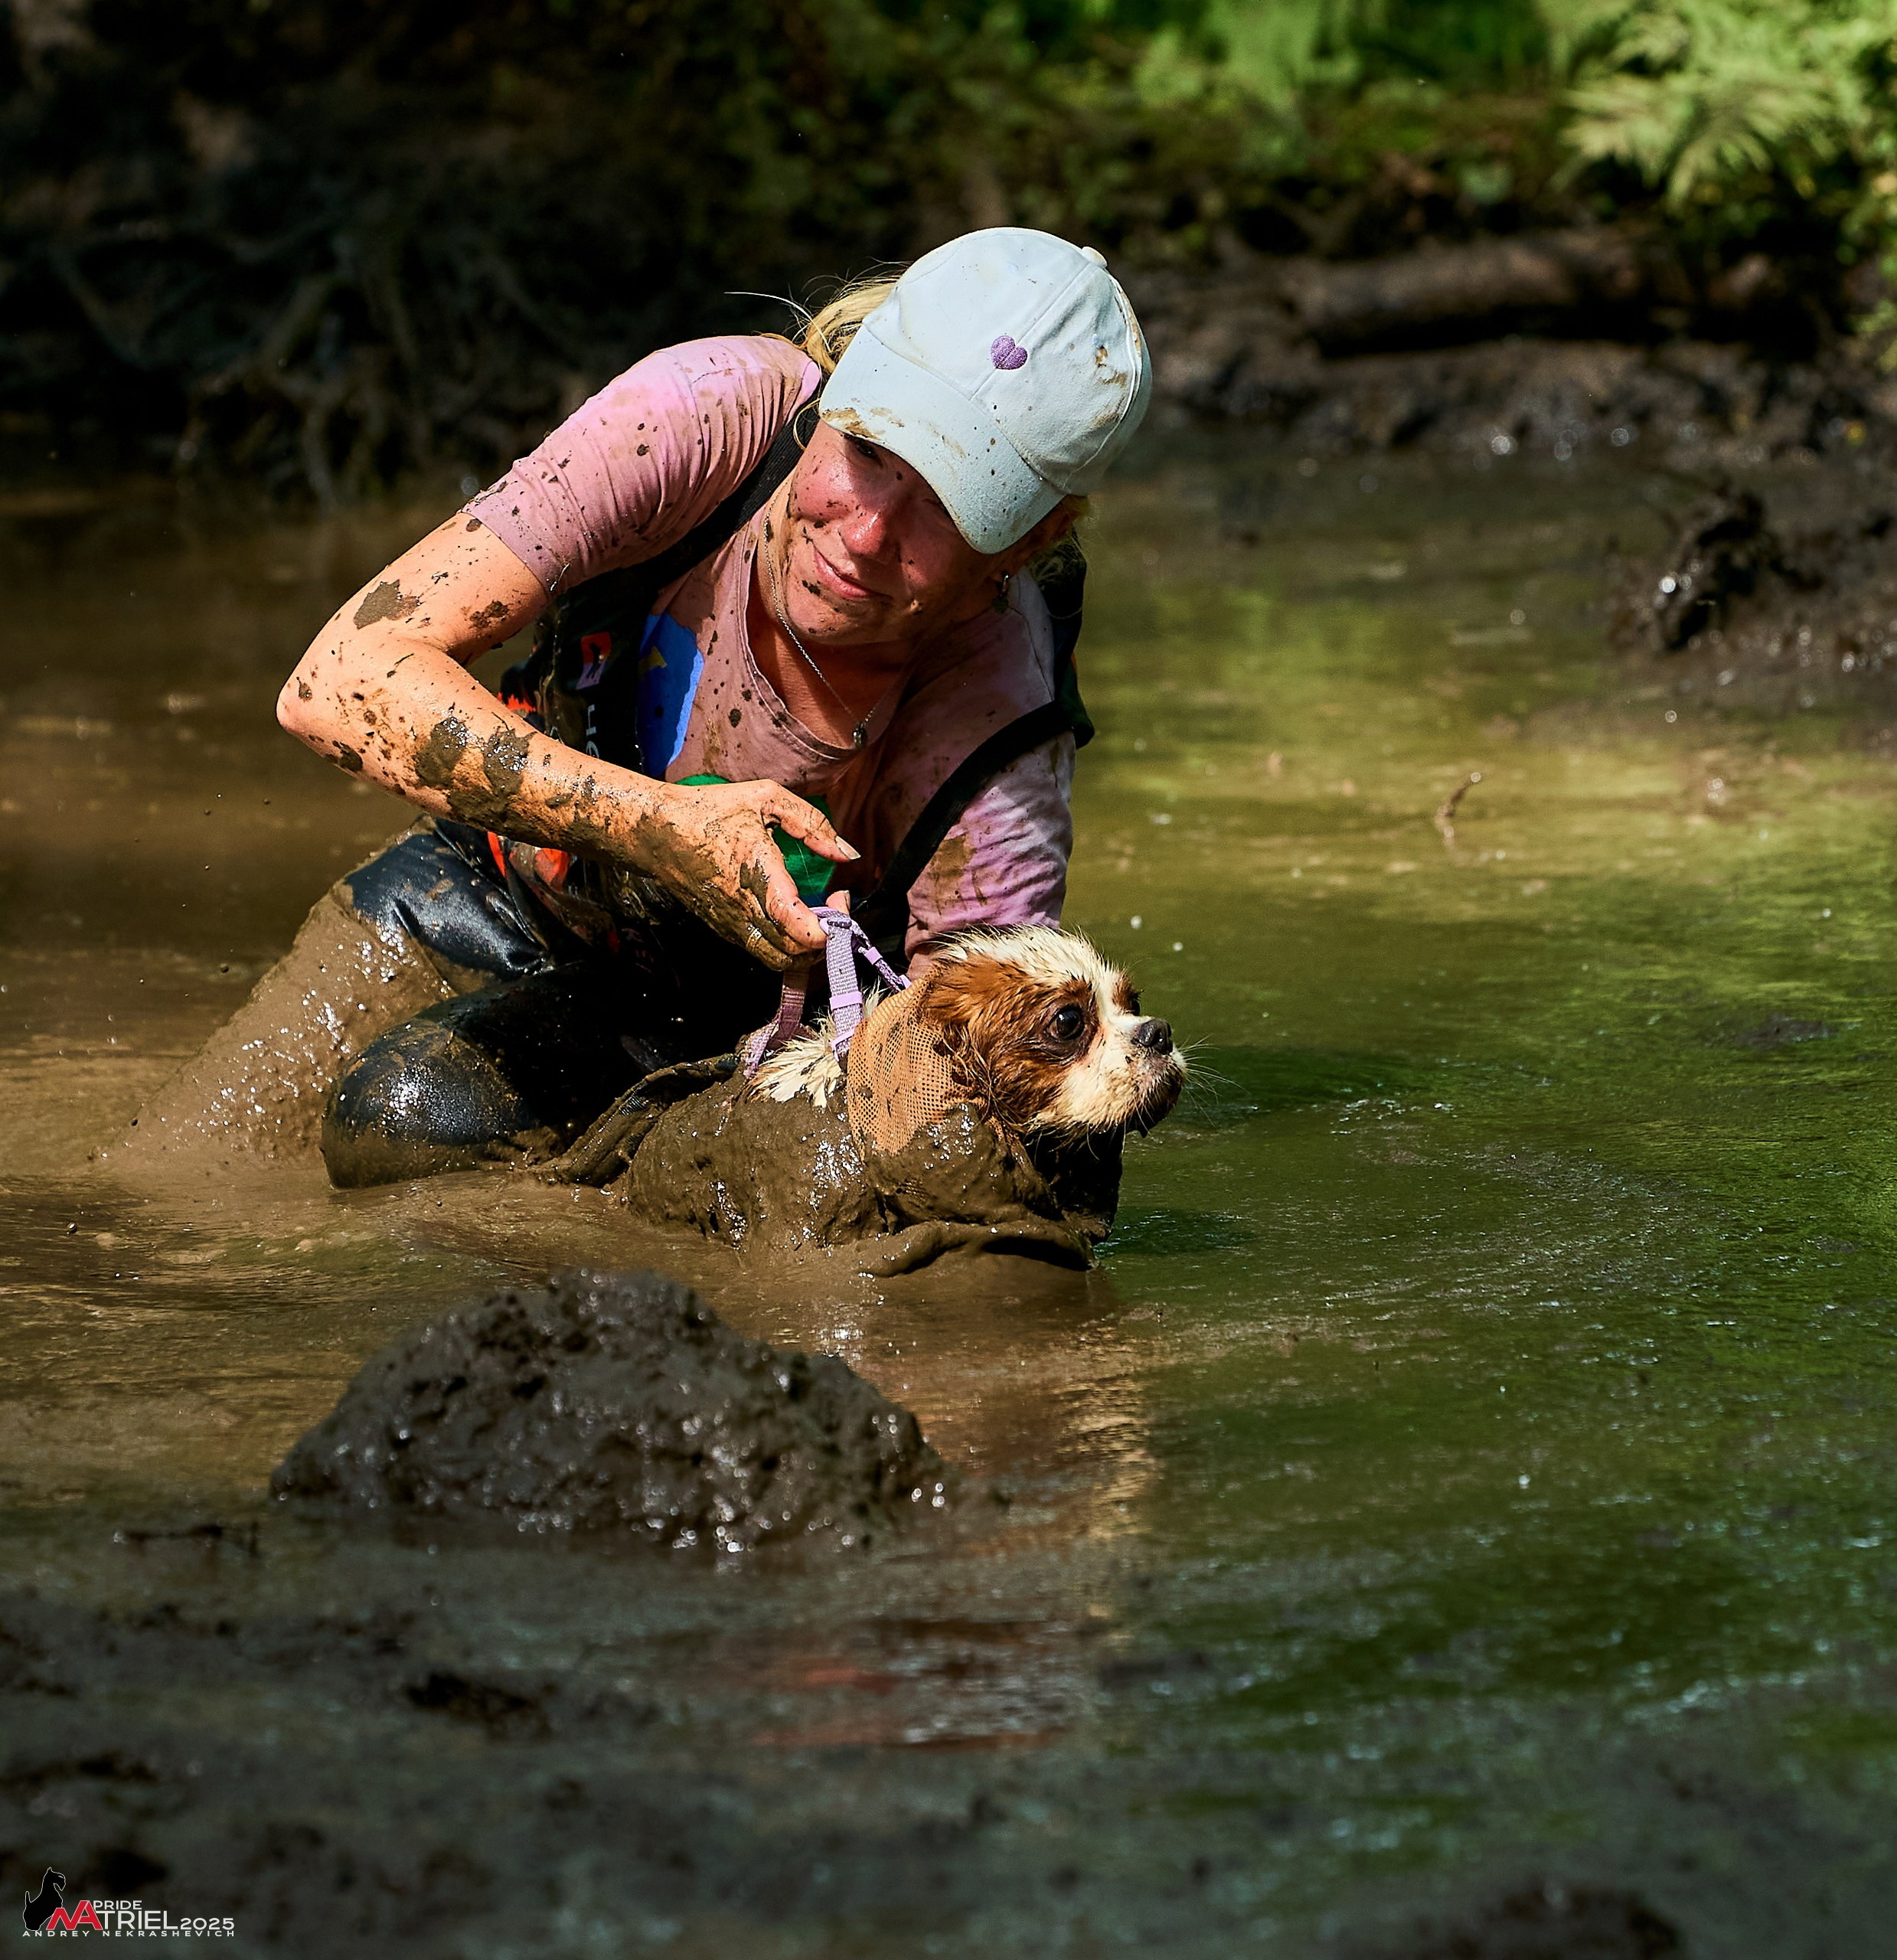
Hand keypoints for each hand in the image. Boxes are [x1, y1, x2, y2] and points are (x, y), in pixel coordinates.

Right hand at [629, 778, 857, 967]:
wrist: (653, 830)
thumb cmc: (707, 810)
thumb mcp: (766, 797)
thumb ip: (811, 823)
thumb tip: (846, 852)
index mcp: (759, 876)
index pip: (802, 929)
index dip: (833, 926)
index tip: (841, 897)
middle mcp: (744, 909)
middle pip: (796, 954)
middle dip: (827, 938)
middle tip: (835, 906)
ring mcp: (731, 923)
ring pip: (778, 960)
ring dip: (806, 947)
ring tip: (817, 915)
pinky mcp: (722, 927)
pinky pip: (760, 950)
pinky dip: (785, 944)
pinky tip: (791, 914)